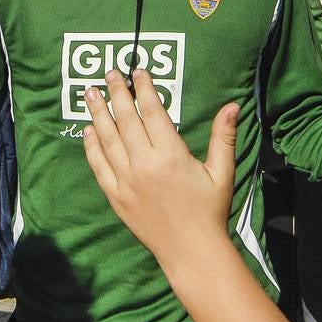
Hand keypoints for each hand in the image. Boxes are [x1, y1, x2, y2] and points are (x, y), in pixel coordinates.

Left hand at [81, 70, 236, 261]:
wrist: (190, 250)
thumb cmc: (210, 210)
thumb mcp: (222, 172)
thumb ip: (224, 136)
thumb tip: (233, 106)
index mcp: (170, 155)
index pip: (152, 113)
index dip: (144, 89)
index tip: (137, 71)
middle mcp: (144, 164)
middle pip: (126, 120)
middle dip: (117, 93)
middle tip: (109, 72)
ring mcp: (126, 181)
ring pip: (107, 139)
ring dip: (98, 113)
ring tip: (90, 93)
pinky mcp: (116, 196)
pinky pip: (99, 165)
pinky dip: (91, 146)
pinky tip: (88, 130)